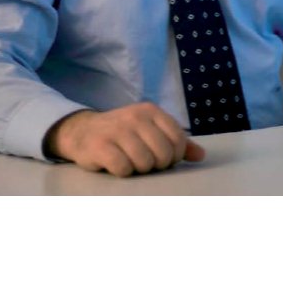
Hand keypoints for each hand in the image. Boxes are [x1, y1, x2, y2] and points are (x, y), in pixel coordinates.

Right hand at [45, 104, 206, 175]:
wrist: (82, 131)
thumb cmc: (122, 134)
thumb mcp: (150, 131)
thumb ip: (176, 142)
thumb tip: (201, 156)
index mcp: (151, 111)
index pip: (178, 140)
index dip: (174, 156)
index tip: (161, 157)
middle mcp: (135, 116)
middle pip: (164, 154)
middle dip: (157, 165)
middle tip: (144, 161)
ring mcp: (117, 130)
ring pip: (145, 162)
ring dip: (139, 169)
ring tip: (129, 161)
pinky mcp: (100, 145)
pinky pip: (123, 168)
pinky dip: (123, 172)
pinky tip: (116, 164)